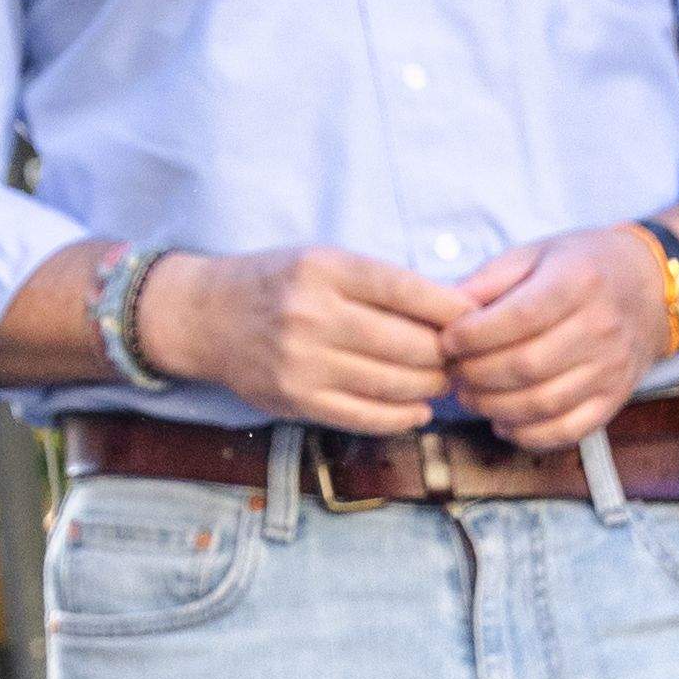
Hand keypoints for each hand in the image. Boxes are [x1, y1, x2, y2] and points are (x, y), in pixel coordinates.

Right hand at [141, 245, 470, 431]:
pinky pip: (372, 417)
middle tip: (460, 358)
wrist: (203, 317)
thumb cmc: (275, 284)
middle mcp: (311, 314)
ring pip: (398, 383)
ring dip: (432, 386)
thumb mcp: (320, 262)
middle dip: (448, 354)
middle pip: (413, 344)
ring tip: (438, 380)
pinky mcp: (297, 400)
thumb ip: (380, 284)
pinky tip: (416, 407)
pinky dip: (407, 416)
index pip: (409, 290)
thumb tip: (456, 316)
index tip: (475, 319)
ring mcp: (302, 361)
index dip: (453, 309)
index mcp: (321, 269)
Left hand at [442, 227, 668, 452]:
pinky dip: (532, 435)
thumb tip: (446, 309)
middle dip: (476, 374)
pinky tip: (503, 423)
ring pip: (546, 402)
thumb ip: (490, 279)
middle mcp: (600, 328)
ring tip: (469, 396)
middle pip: (527, 365)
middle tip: (451, 371)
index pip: (518, 318)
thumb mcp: (535, 253)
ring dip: (496, 407)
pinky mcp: (617, 397)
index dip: (473, 335)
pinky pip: (572, 429)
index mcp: (577, 282)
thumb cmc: (582, 265)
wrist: (650, 286)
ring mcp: (612, 368)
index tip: (446, 340)